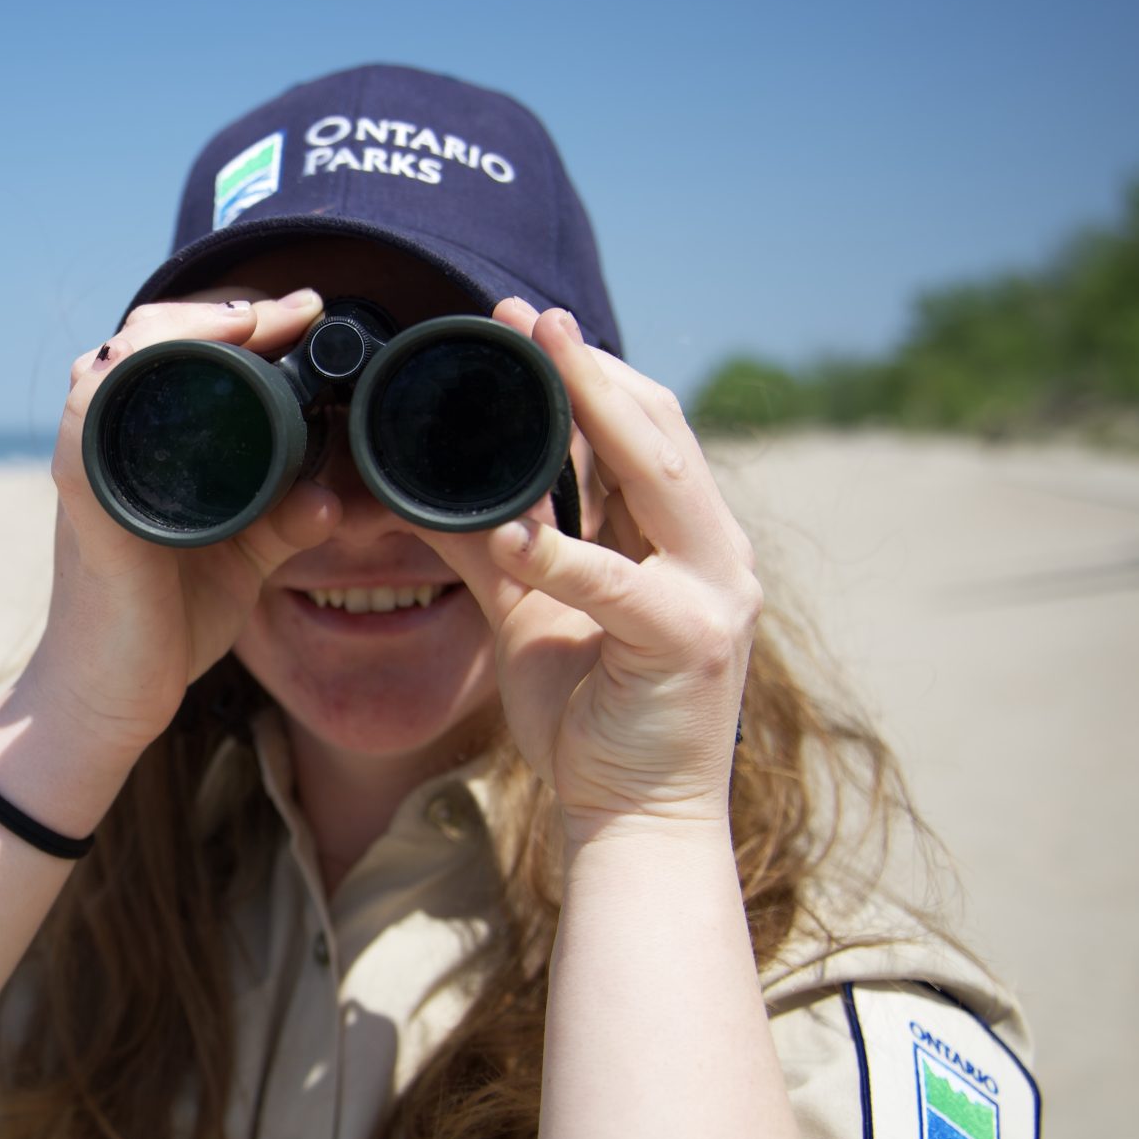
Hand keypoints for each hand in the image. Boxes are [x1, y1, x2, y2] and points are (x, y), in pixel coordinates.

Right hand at [24, 290, 340, 757]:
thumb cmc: (162, 624)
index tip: (305, 310)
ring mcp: (89, 469)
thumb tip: (335, 498)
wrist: (107, 699)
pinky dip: (133, 380)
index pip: (175, 348)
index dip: (237, 317)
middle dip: (221, 310)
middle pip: (145, 335)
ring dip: (183, 328)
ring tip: (254, 323)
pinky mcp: (85, 504)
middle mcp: (107, 445)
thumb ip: (284, 521)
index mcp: (142, 446)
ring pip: (116, 360)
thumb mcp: (242, 559)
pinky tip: (190, 365)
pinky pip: (89, 419)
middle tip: (294, 309)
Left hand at [418, 299, 760, 847]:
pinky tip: (514, 532)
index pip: (643, 434)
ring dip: (595, 414)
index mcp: (682, 542)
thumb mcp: (532, 616)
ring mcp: (713, 594)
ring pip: (658, 479)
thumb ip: (498, 551)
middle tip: (529, 318)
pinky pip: (618, 583)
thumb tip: (426, 494)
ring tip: (540, 363)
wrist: (637, 820)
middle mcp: (712, 554)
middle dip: (591, 368)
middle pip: (658, 433)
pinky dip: (565, 553)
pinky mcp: (689, 641)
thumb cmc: (592, 723)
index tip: (528, 326)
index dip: (589, 375)